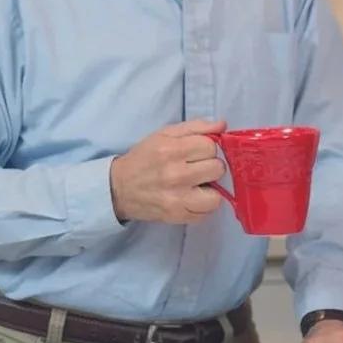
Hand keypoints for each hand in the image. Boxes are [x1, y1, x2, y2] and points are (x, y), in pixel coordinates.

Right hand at [109, 119, 227, 224]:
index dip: (206, 148)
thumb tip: (223, 126)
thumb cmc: (144, 158)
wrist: (119, 188)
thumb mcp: (164, 134)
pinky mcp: (177, 217)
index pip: (211, 146)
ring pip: (217, 196)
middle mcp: (176, 175)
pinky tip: (191, 198)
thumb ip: (195, 127)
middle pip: (218, 169)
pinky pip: (207, 213)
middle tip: (196, 168)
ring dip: (210, 190)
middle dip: (210, 166)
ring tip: (198, 186)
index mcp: (172, 150)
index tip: (197, 152)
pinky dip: (202, 206)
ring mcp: (178, 199)